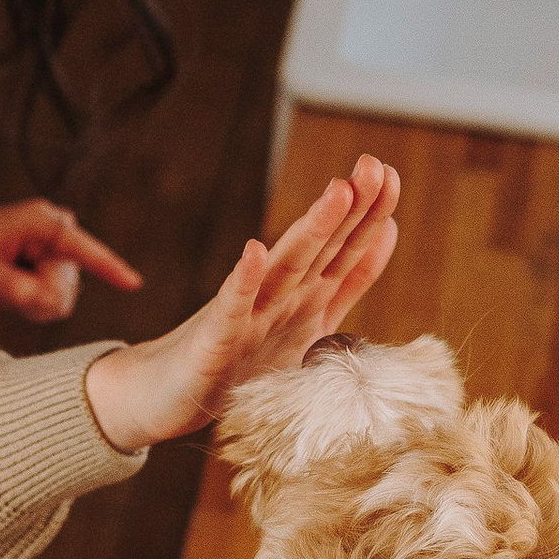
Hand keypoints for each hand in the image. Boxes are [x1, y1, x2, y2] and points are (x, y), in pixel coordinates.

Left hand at [0, 197, 142, 322]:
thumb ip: (14, 290)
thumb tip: (54, 303)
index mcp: (43, 222)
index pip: (82, 249)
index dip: (108, 267)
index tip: (134, 284)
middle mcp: (56, 231)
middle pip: (66, 287)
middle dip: (34, 299)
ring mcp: (56, 250)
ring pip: (60, 298)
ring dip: (27, 304)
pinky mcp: (52, 265)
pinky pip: (52, 301)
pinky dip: (25, 304)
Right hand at [81, 152, 401, 454]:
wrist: (166, 394)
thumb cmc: (238, 357)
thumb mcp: (309, 319)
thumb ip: (350, 280)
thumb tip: (387, 230)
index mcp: (305, 296)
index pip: (346, 252)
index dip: (371, 217)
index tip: (393, 175)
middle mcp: (279, 297)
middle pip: (320, 249)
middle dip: (349, 208)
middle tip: (373, 164)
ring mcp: (247, 316)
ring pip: (285, 269)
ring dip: (311, 231)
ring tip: (337, 193)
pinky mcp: (214, 341)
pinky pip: (232, 309)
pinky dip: (243, 281)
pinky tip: (254, 251)